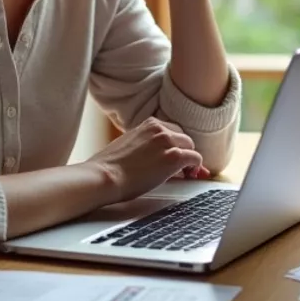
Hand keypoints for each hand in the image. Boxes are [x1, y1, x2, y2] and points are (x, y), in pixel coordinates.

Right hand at [86, 117, 202, 201]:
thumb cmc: (109, 167)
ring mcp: (167, 141)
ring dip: (189, 160)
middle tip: (182, 167)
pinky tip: (190, 175)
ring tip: (184, 173)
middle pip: (183, 138)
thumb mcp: (128, 146)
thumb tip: (155, 158)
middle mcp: (159, 128)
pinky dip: (195, 167)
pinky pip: (195, 159)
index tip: (174, 154)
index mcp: (148, 124)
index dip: (175, 145)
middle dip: (183, 151)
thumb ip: (144, 145)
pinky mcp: (174, 157)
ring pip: (190, 147)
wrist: (103, 176)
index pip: (171, 130)